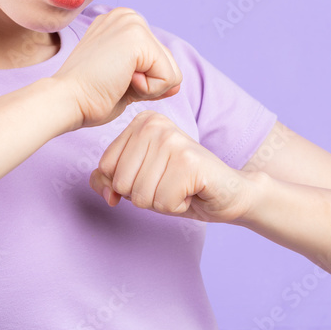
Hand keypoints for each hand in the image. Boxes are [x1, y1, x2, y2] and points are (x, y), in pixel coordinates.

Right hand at [51, 7, 182, 130]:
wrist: (65, 100)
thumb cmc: (87, 96)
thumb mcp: (127, 83)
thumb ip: (151, 78)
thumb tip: (178, 83)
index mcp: (123, 22)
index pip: (159, 60)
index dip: (143, 81)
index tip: (111, 78)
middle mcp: (128, 16)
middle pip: (169, 63)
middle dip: (148, 84)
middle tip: (112, 82)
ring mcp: (133, 23)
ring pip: (171, 71)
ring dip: (148, 88)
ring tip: (115, 81)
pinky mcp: (138, 38)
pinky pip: (169, 77)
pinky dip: (149, 90)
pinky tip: (120, 82)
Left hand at [88, 111, 258, 223]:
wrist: (229, 193)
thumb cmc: (183, 187)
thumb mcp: (140, 181)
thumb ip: (110, 180)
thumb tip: (100, 187)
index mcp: (141, 123)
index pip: (106, 169)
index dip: (129, 186)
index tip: (156, 177)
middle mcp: (154, 124)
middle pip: (121, 184)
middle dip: (146, 196)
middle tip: (171, 184)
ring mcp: (172, 140)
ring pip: (141, 196)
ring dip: (163, 203)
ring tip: (182, 188)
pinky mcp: (188, 161)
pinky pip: (163, 202)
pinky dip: (178, 207)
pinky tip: (193, 192)